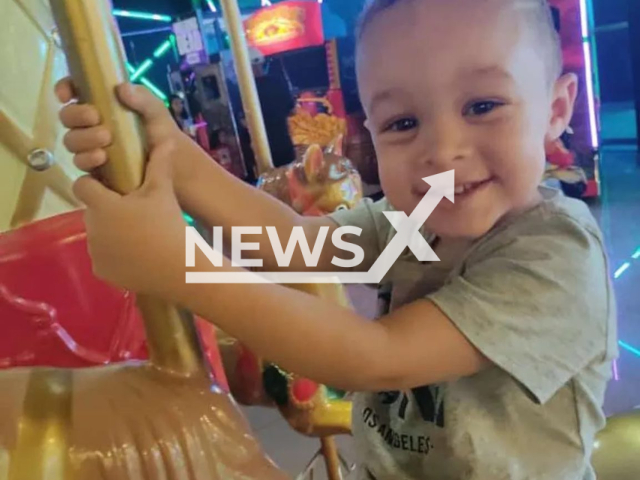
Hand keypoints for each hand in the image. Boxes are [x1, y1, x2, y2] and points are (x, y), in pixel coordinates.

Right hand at [55, 79, 197, 192]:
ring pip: (71, 140)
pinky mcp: (94, 168)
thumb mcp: (156, 112)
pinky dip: (88, 158)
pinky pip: (80, 163)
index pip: (74, 91)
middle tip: (95, 117)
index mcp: (102, 104)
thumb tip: (121, 88)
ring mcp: (91, 146)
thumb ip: (143, 99)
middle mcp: (92, 124)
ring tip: (106, 138)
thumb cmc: (161, 133)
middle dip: (76, 115)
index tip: (67, 94)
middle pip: (68, 117)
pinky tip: (101, 157)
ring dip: (83, 137)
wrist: (172, 165)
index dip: (65, 88)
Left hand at [73, 143, 185, 295]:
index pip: (82, 185)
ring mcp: (95, 252)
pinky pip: (104, 258)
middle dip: (108, 210)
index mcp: (101, 204)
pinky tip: (137, 255)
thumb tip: (165, 139)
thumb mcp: (163, 191)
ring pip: (98, 235)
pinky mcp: (102, 272)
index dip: (96, 184)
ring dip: (111, 233)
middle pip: (92, 212)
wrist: (178, 268)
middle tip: (136, 212)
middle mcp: (91, 228)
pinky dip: (116, 256)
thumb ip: (159, 164)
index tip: (115, 188)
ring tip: (139, 235)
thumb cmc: (168, 224)